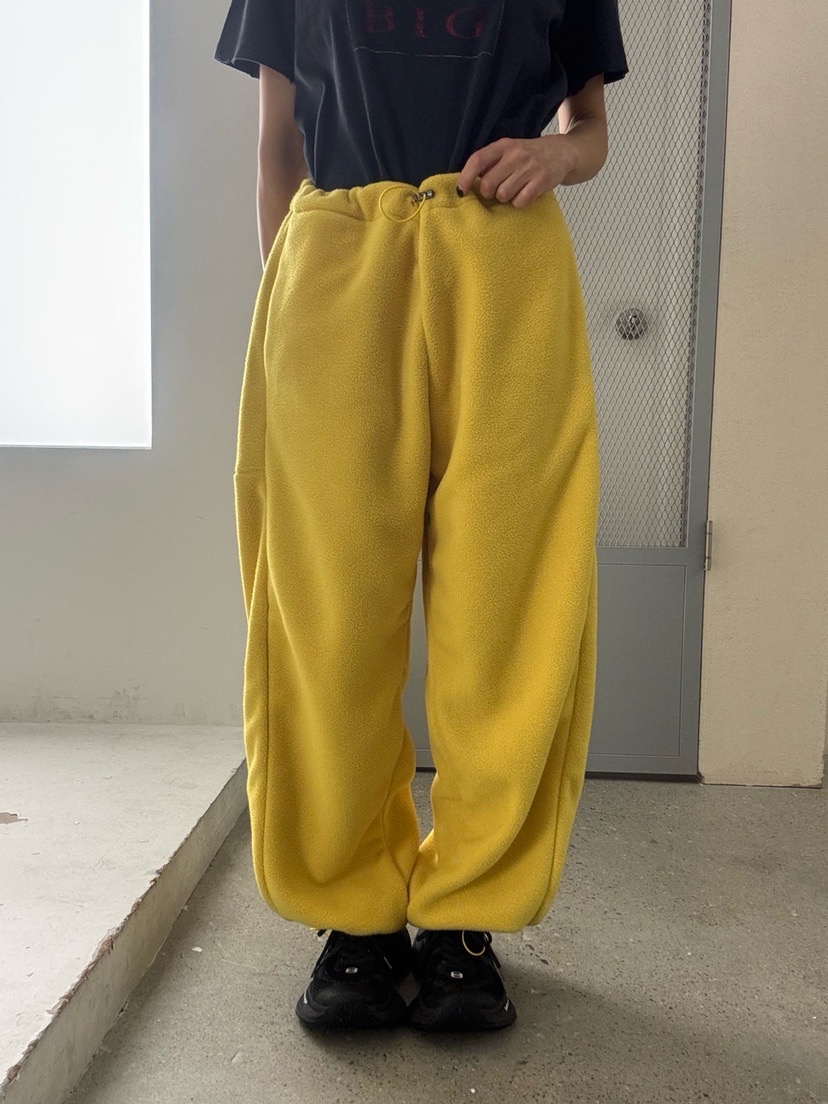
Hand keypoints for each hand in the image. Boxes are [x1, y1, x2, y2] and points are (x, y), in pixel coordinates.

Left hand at [455, 135, 574, 208]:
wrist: (561, 152)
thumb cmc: (528, 156)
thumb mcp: (508, 151)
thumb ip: (490, 163)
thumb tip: (466, 183)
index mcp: (504, 146)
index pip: (477, 160)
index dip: (465, 177)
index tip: (461, 191)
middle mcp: (516, 155)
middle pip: (488, 184)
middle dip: (488, 193)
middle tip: (496, 191)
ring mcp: (530, 168)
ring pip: (503, 195)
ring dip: (504, 198)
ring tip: (512, 190)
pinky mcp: (541, 181)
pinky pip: (519, 201)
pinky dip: (518, 202)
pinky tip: (523, 194)